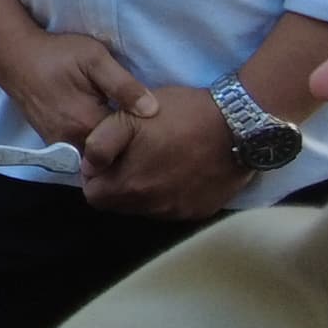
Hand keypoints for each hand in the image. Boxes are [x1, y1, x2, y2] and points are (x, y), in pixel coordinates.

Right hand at [0, 20, 156, 151]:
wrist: (14, 57)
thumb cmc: (57, 53)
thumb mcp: (95, 59)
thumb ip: (124, 85)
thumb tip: (153, 110)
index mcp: (88, 122)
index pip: (127, 144)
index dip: (144, 136)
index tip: (157, 127)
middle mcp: (72, 140)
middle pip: (111, 155)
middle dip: (129, 148)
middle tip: (147, 135)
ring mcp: (59, 143)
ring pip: (94, 156)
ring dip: (111, 150)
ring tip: (128, 135)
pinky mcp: (51, 141)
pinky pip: (80, 152)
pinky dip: (95, 147)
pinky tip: (105, 132)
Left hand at [76, 84, 249, 219]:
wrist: (239, 125)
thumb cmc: (181, 115)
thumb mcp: (129, 116)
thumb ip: (99, 143)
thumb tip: (88, 166)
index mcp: (130, 186)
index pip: (94, 196)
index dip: (95, 175)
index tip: (108, 156)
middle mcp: (152, 208)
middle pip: (119, 204)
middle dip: (117, 183)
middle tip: (132, 155)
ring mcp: (178, 212)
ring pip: (145, 208)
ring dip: (144, 188)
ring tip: (158, 159)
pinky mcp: (201, 211)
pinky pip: (172, 208)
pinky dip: (169, 192)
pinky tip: (179, 169)